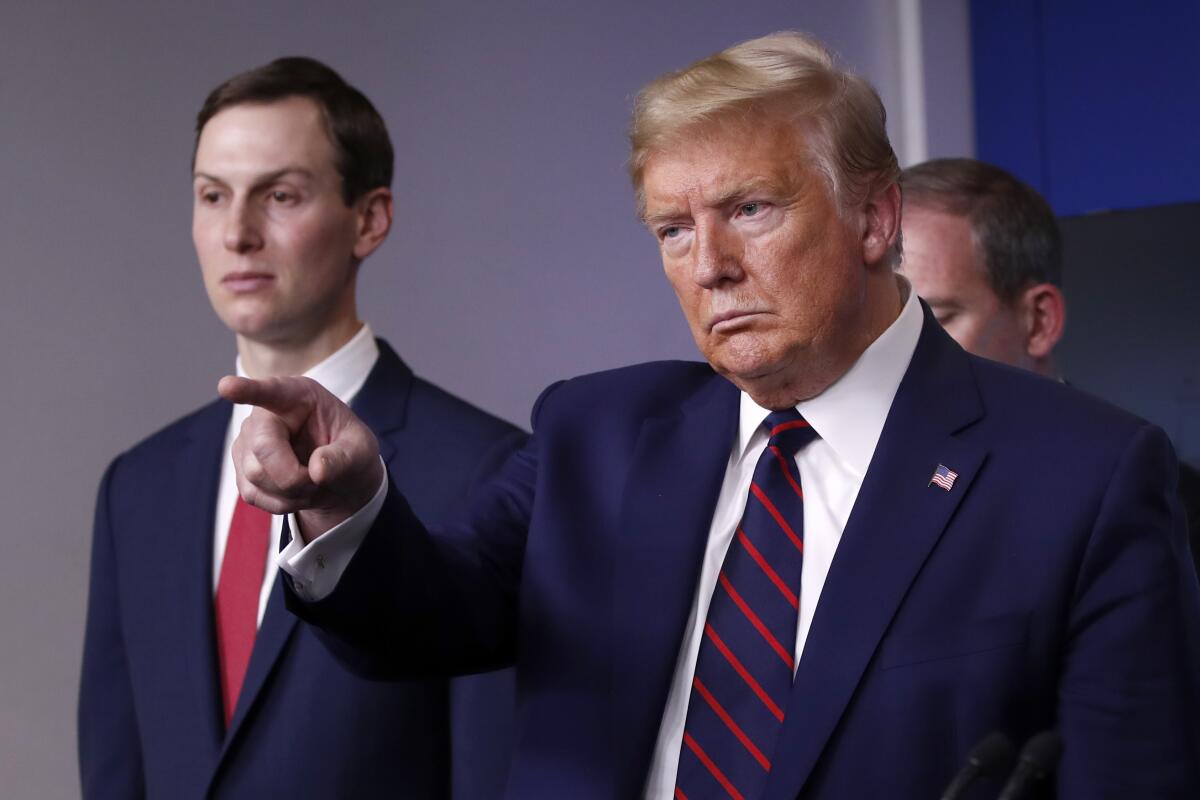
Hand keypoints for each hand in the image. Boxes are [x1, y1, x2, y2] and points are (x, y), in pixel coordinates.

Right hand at [218, 375, 383, 540]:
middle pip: (262, 449)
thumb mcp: (361, 451)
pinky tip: (297, 492)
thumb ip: (344, 458)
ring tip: (312, 482)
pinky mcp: (241, 469)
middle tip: (319, 479)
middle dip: (292, 476)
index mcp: (298, 396)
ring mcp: (247, 442)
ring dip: (291, 491)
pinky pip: (253, 495)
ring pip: (255, 476)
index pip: (270, 391)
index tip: (228, 387)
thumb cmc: (349, 452)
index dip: (247, 390)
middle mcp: (265, 415)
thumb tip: (317, 470)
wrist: (338, 478)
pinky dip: (281, 503)